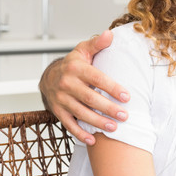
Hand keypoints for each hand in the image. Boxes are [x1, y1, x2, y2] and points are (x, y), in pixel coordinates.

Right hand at [39, 30, 128, 144]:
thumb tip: (110, 34)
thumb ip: (97, 43)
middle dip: (108, 108)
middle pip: (90, 98)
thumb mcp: (84, 50)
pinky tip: (93, 140)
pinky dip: (80, 133)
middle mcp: (67, 84)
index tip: (127, 97)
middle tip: (124, 116)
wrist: (49, 76)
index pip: (97, 79)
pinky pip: (68, 124)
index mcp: (76, 68)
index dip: (112, 88)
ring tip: (114, 128)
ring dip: (97, 122)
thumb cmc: (73, 64)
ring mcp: (61, 99)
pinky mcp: (57, 110)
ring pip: (81, 113)